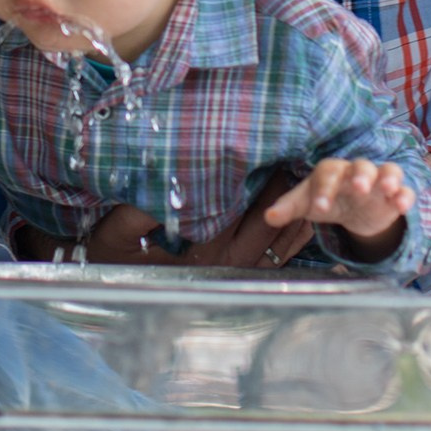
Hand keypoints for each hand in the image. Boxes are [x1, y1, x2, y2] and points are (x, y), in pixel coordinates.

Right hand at [33, 167, 314, 268]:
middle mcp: (226, 260)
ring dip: (298, 206)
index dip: (259, 170)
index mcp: (201, 244)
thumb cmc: (114, 257)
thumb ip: (134, 210)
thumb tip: (154, 183)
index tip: (274, 139)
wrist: (115, 291)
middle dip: (285, 181)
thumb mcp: (116, 231)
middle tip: (304, 144)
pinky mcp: (243, 276)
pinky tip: (311, 212)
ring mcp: (238, 270)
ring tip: (315, 172)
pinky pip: (282, 254)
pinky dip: (298, 233)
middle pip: (268, 213)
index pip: (238, 200)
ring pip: (281, 235)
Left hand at [263, 158, 411, 259]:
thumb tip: (269, 216)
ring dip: (388, 179)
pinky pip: (405, 190)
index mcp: (332, 171)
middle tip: (358, 189)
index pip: (327, 173)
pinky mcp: (395, 195)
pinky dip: (405, 196)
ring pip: (388, 171)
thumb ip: (289, 208)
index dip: (323, 189)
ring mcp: (379, 182)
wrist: (353, 209)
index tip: (319, 208)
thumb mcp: (307, 203)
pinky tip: (402, 206)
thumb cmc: (327, 199)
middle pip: (361, 166)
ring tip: (388, 190)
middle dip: (360, 176)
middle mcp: (357, 172)